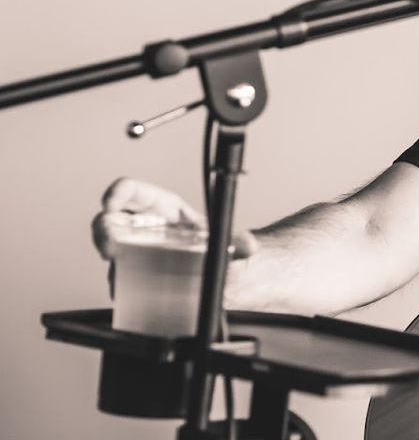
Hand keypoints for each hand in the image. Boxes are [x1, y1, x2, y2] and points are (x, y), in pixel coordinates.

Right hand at [92, 178, 256, 293]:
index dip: (118, 192)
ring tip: (119, 275)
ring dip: (110, 262)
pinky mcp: (133, 276)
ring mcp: (134, 251)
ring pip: (109, 251)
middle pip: (109, 220)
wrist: (217, 275)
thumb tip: (250, 246)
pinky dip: (120, 285)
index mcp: (162, 208)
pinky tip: (131, 293)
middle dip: (103, 231)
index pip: (133, 191)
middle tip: (110, 248)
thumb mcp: (226, 240)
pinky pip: (118, 279)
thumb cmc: (214, 247)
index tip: (111, 203)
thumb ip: (239, 243)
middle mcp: (143, 227)